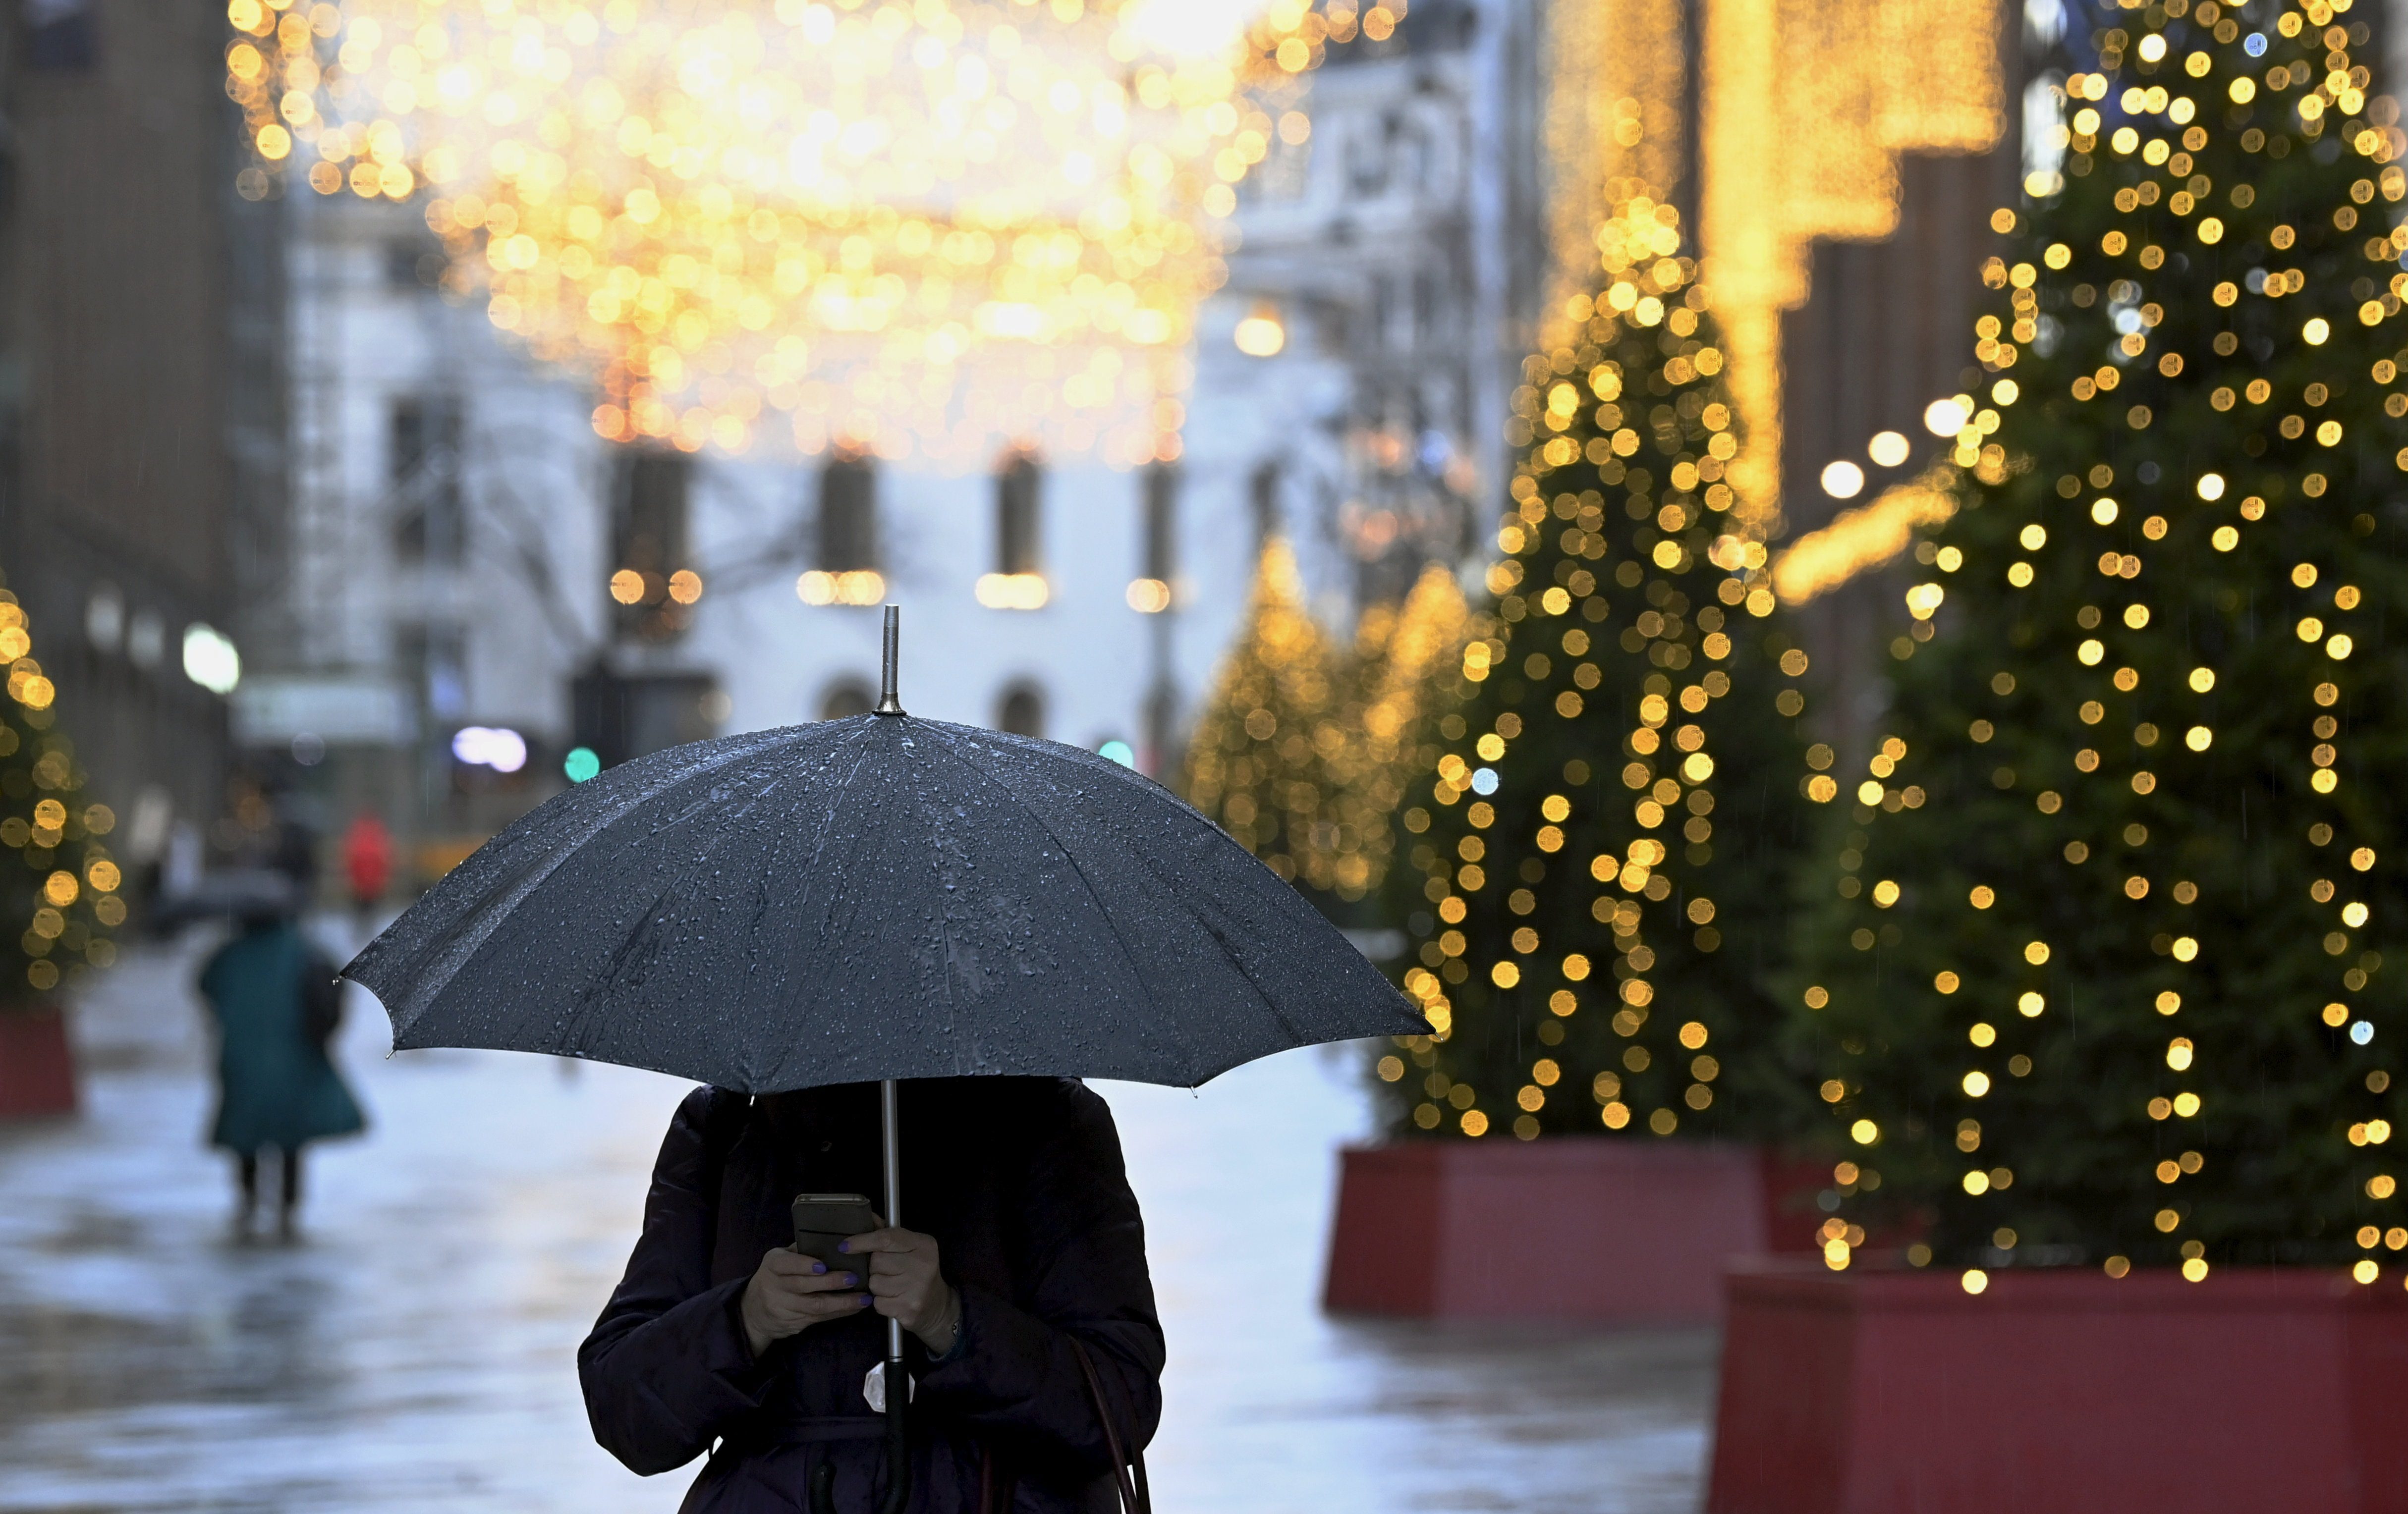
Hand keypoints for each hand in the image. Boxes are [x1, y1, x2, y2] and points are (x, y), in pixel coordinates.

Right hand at [740, 1246, 870, 1357]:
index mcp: (772, 1265)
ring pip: (814, 1307)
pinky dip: (839, 1313)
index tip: (822, 1265)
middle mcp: (774, 1287)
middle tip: (853, 1278)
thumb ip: (801, 1250)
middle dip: (830, 1283)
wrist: (753, 1311)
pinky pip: (819, 1319)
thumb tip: (834, 1240)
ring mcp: (783, 1308)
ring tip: (862, 1298)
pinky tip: (855, 1307)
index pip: (785, 1264)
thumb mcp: (781, 1259)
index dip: (803, 1265)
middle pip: (803, 1286)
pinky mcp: (794, 1324)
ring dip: (841, 1303)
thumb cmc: (776, 1276)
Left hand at [842, 1226, 958, 1352]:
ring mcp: (916, 1288)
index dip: (862, 1241)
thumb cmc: (918, 1273)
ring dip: (877, 1286)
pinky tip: (894, 1300)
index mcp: (924, 1245)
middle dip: (874, 1267)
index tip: (845, 1245)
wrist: (937, 1306)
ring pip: (874, 1283)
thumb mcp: (910, 1249)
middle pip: (876, 1261)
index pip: (886, 1238)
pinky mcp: (908, 1309)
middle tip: (888, 1271)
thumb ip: (889, 1234)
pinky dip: (881, 1302)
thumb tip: (867, 1218)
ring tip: (892, 1287)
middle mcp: (922, 1264)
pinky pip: (878, 1302)